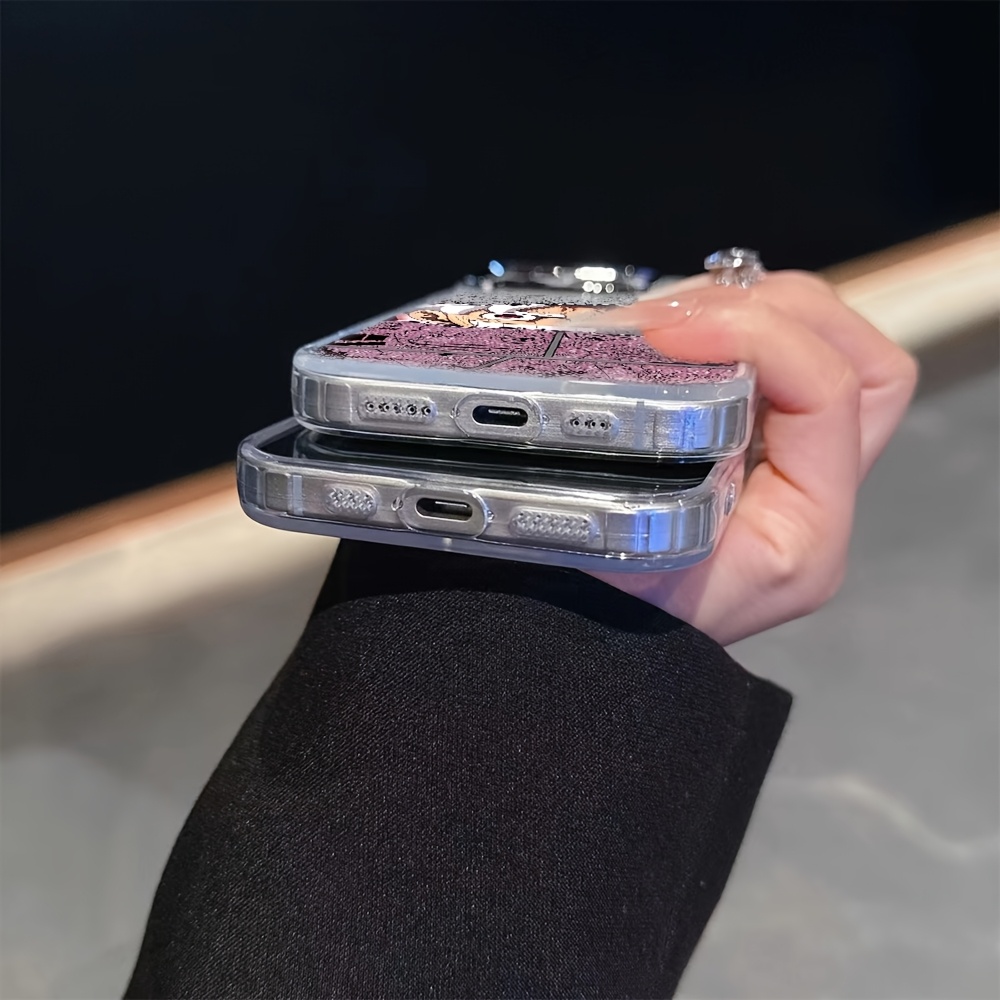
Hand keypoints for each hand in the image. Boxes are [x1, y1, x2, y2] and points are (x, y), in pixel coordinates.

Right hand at [587, 271, 918, 645]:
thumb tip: (655, 345)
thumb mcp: (630, 543)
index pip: (829, 394)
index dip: (757, 337)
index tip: (667, 328)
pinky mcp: (757, 455)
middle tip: (684, 313)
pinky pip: (775, 372)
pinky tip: (678, 335)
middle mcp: (817, 503)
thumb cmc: (604, 613)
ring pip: (830, 356)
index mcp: (803, 534)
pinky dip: (733, 336)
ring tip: (670, 317)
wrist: (588, 649)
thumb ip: (658, 453)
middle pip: (861, 364)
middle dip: (781, 310)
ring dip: (758, 314)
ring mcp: (792, 476)